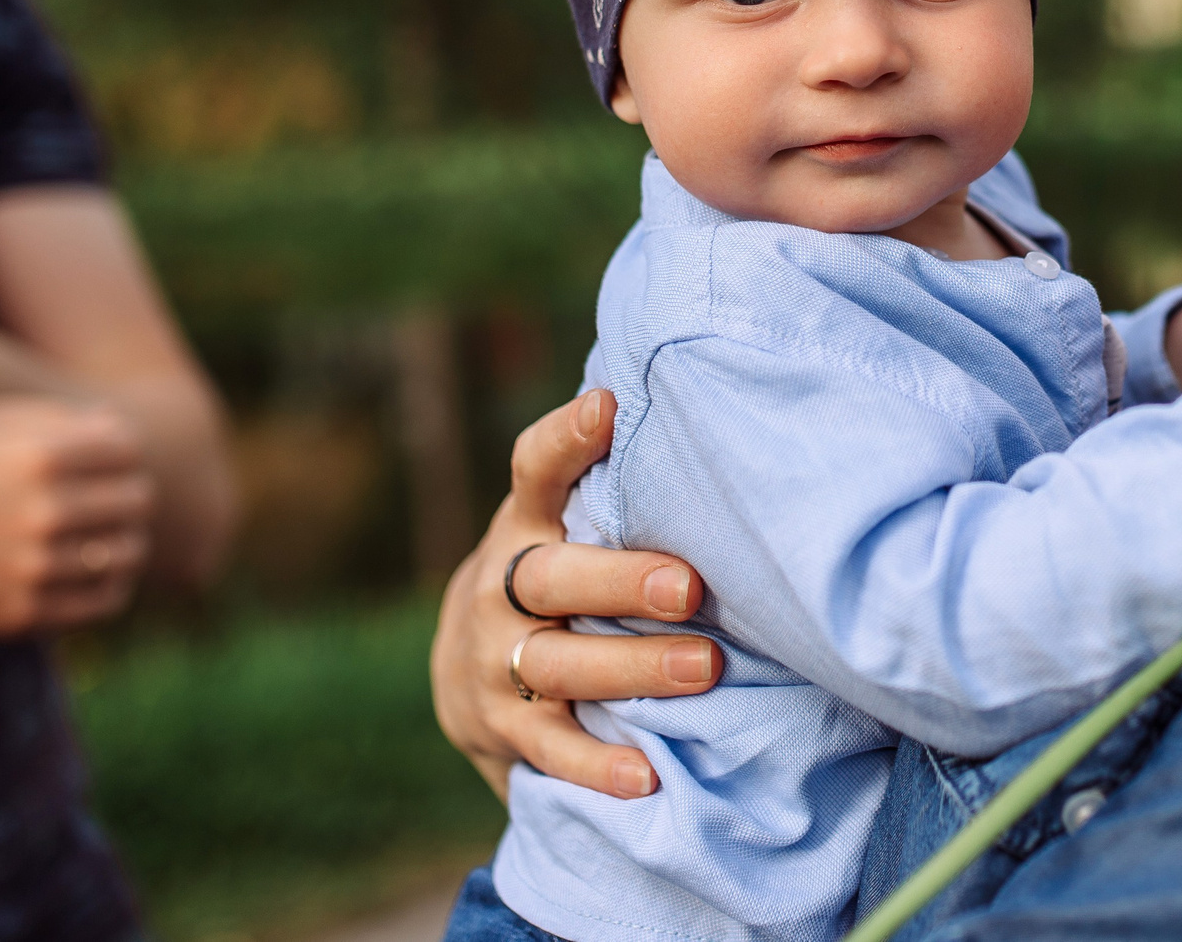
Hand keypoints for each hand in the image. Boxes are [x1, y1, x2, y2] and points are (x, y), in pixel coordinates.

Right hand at [0, 395, 155, 638]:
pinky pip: (103, 601)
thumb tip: (118, 426)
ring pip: (127, 552)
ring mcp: (32, 568)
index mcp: (39, 456)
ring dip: (125, 541)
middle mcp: (42, 512)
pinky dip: (109, 584)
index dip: (121, 451)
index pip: (128, 449)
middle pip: (136, 498)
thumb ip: (47, 418)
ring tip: (111, 535)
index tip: (109, 458)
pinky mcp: (22, 614)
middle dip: (128, 493)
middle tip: (117, 496)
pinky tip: (94, 571)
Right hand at [431, 389, 724, 800]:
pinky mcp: (503, 729)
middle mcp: (502, 588)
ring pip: (559, 665)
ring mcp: (496, 661)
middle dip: (619, 581)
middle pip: (550, 578)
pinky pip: (552, 749)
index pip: (536, 470)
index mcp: (526, 525)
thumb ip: (615, 489)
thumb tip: (715, 422)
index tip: (607, 407)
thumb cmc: (558, 575)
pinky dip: (598, 764)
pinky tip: (646, 774)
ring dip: (631, 668)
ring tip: (704, 669)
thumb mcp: (564, 525)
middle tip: (688, 585)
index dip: (566, 438)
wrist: (466, 669)